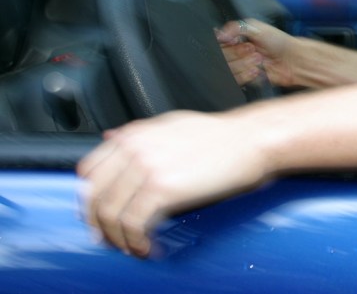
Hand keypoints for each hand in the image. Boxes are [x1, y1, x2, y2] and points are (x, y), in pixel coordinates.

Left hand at [77, 110, 267, 257]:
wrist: (251, 140)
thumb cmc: (221, 135)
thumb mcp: (173, 124)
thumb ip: (140, 133)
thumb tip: (112, 137)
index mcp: (134, 134)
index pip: (88, 171)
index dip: (90, 198)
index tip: (100, 214)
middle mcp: (134, 148)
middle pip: (94, 196)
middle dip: (98, 223)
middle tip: (110, 238)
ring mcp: (146, 167)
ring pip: (110, 214)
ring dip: (118, 238)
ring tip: (132, 247)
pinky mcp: (162, 188)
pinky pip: (134, 224)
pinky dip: (137, 242)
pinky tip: (148, 247)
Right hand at [217, 19, 298, 87]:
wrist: (293, 59)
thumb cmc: (279, 41)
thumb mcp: (257, 27)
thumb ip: (236, 28)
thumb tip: (219, 34)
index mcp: (237, 39)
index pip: (220, 43)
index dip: (226, 44)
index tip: (235, 42)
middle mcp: (237, 53)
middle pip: (223, 57)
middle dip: (238, 53)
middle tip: (252, 49)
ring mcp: (242, 67)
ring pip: (229, 69)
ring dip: (244, 64)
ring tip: (258, 59)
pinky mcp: (247, 79)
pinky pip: (238, 80)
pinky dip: (247, 75)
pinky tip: (257, 70)